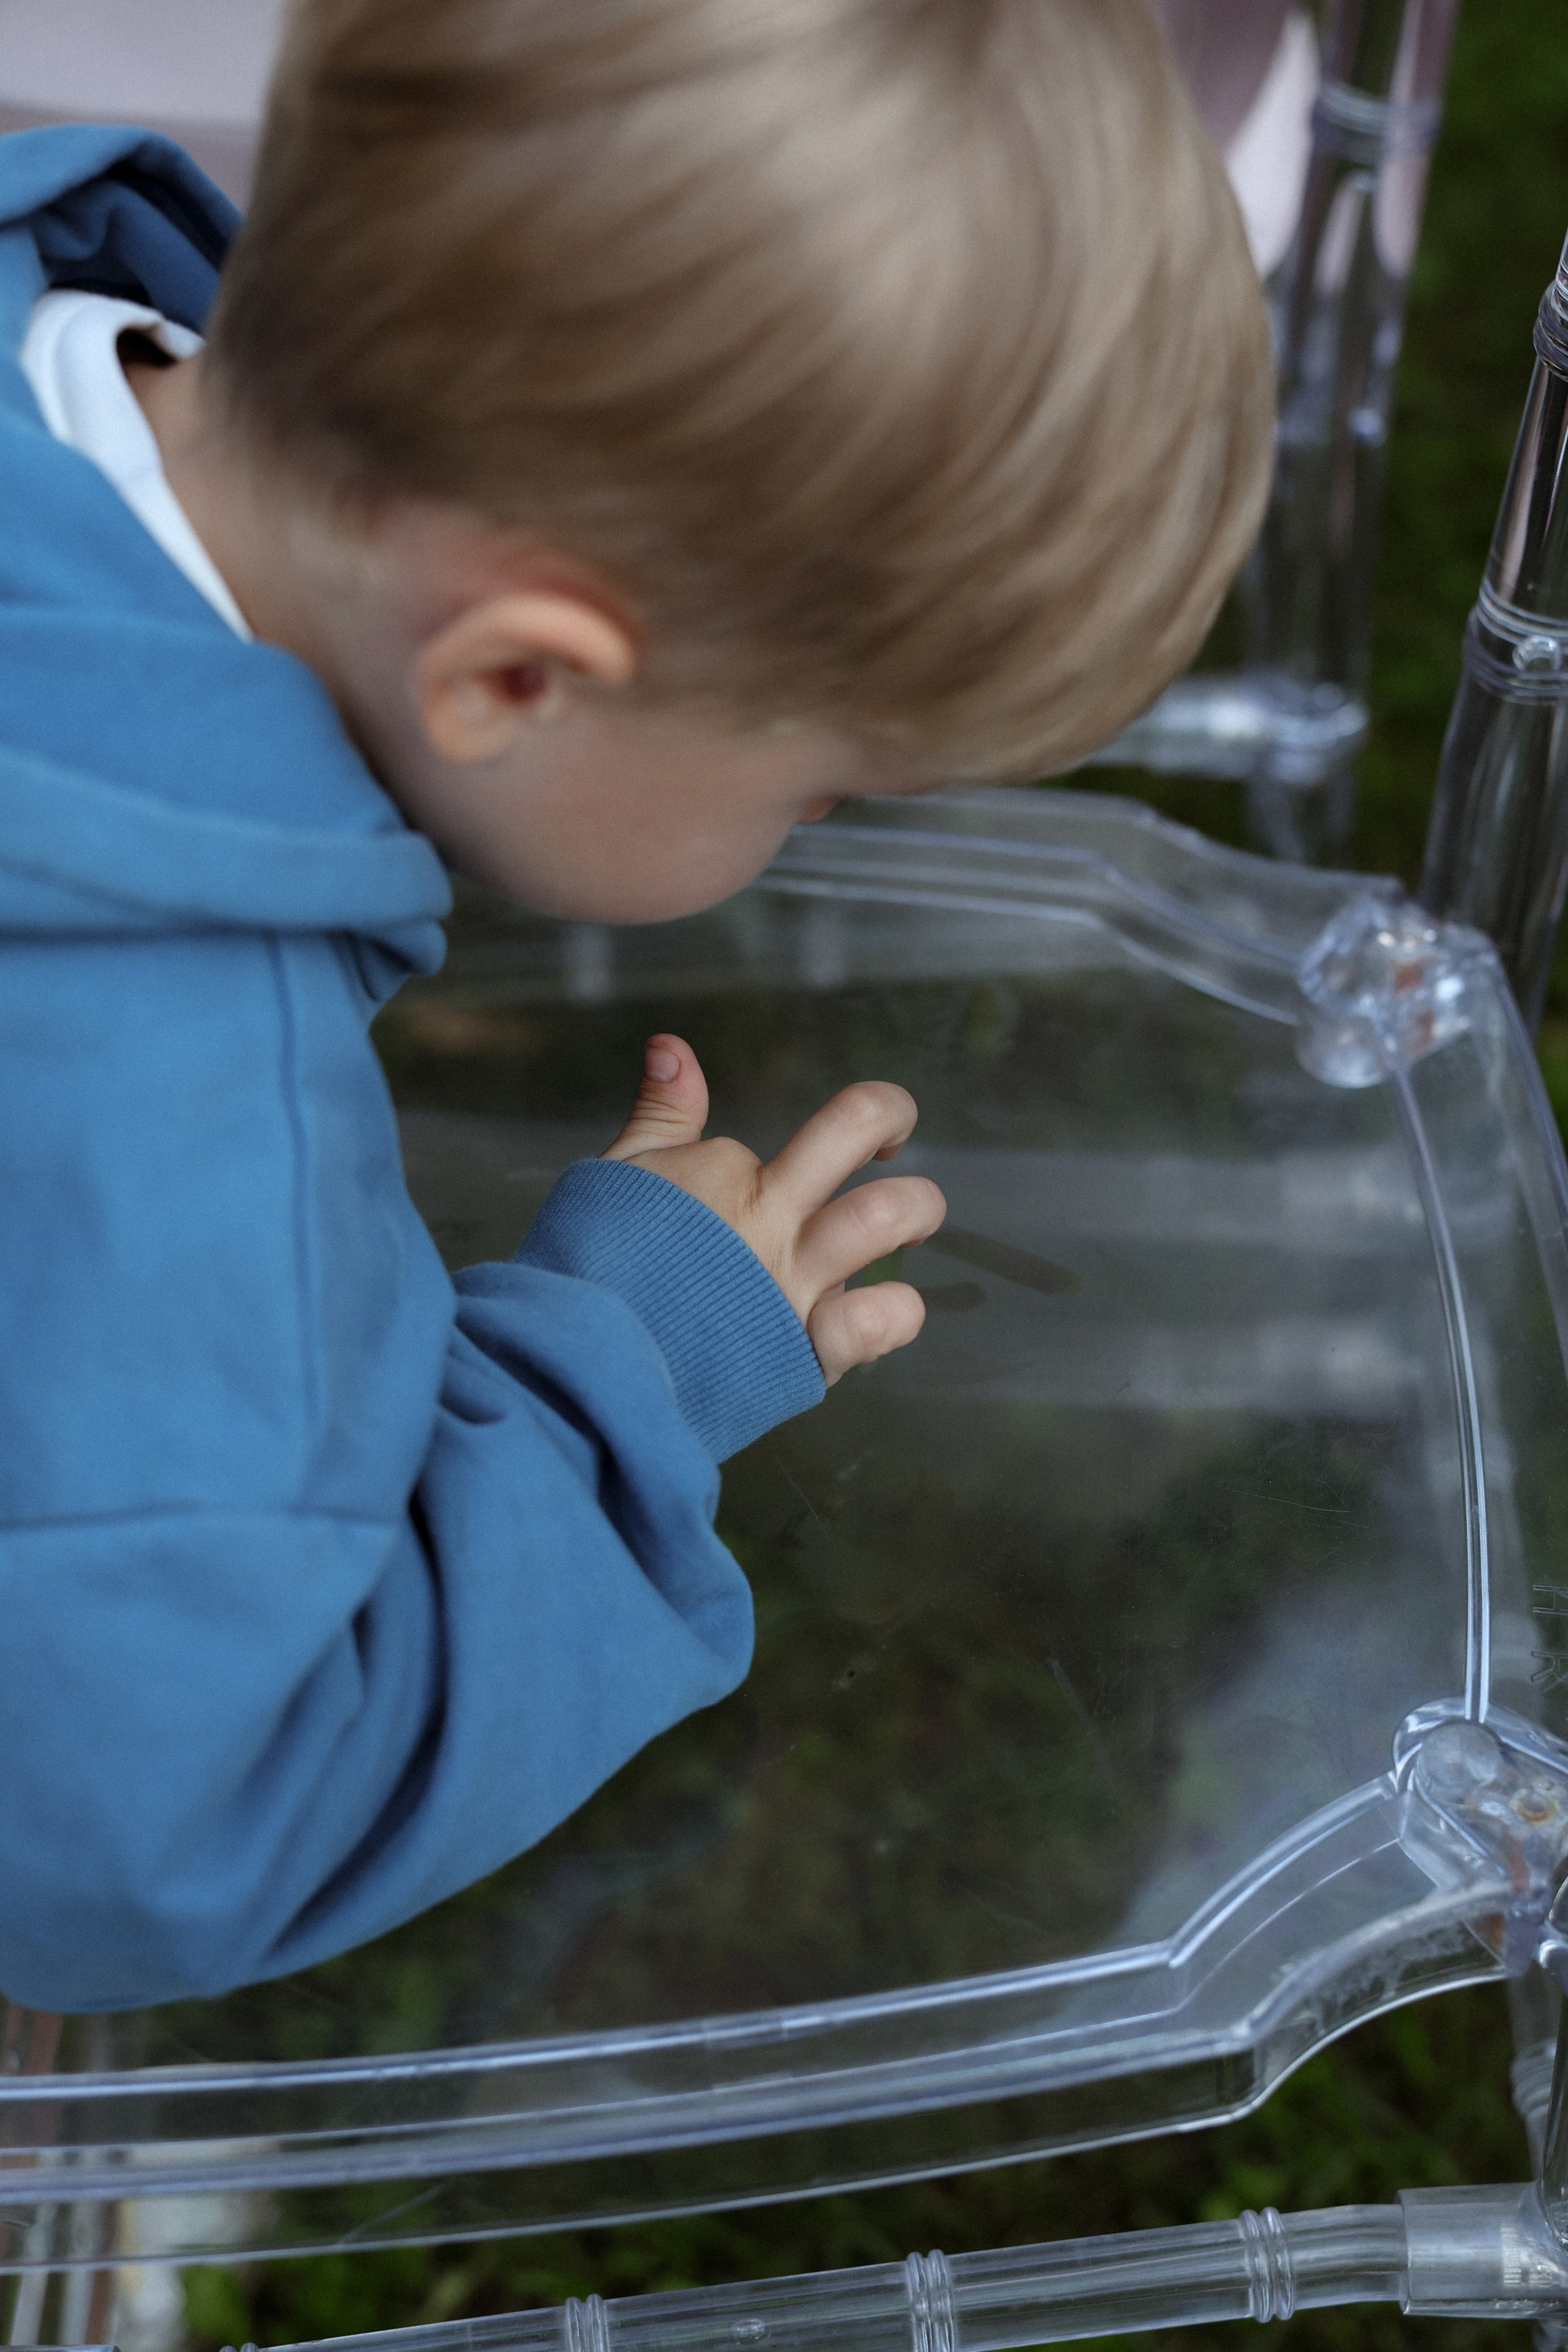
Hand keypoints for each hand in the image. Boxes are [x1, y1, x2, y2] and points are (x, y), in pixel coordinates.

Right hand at [602, 1034, 945, 1384]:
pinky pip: (880, 1319)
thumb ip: (662, 1113)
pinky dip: (897, 1312)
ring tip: (913, 1223)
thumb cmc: (594, 1270)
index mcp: (732, 1177)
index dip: (801, 1145)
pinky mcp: (806, 1350)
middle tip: (890, 1154)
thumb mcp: (621, 1176)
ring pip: (888, 1215)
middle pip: (862, 1124)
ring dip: (918, 1210)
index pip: (790, 1133)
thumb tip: (671, 1045)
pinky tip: (883, 1312)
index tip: (792, 1165)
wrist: (582, 1363)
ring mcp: (795, 1283)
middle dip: (892, 1119)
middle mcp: (772, 1220)